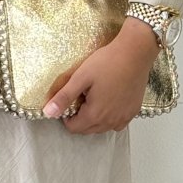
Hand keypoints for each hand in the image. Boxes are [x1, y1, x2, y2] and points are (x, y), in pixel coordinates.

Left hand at [42, 18, 160, 133]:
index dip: (67, 116)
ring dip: (95, 119)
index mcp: (95, 114)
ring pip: (103, 127)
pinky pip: (118, 123)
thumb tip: (48, 112)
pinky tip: (109, 102)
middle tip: (81, 96)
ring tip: (94, 97)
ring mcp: (124, 117)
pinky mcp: (134, 111)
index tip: (69, 100)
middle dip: (80, 118)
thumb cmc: (108, 62)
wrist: (135, 52)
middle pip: (88, 129)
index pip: (74, 128)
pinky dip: (110, 118)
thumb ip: (64, 97)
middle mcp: (110, 121)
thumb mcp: (80, 77)